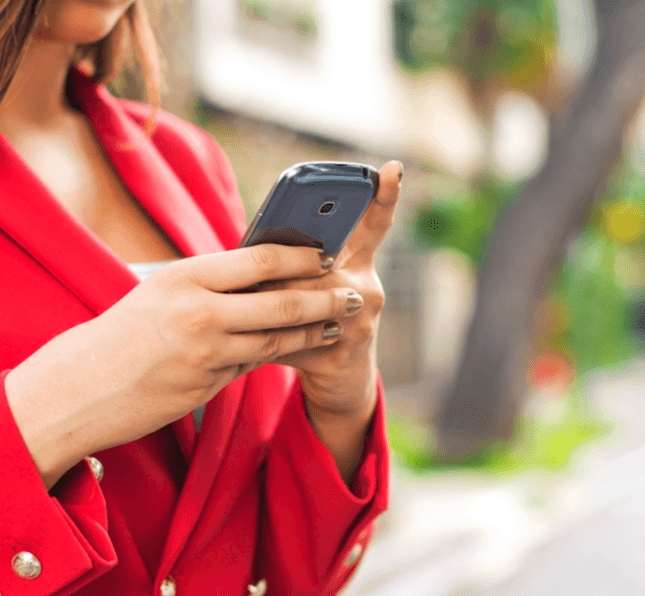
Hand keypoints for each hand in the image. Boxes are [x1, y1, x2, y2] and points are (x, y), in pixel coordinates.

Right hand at [4, 244, 360, 487]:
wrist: (78, 389)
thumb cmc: (118, 334)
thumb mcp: (158, 291)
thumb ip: (208, 284)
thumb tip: (261, 272)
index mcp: (186, 276)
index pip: (261, 259)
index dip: (302, 256)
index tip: (329, 252)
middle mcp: (200, 312)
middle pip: (282, 301)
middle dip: (325, 298)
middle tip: (354, 294)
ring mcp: (206, 353)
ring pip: (277, 338)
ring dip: (314, 331)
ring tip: (339, 324)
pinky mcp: (208, 386)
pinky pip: (254, 364)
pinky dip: (279, 354)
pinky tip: (300, 348)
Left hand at [271, 161, 402, 424]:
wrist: (338, 378)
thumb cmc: (312, 320)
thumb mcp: (313, 284)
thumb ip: (297, 262)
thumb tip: (255, 250)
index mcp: (360, 263)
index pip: (374, 223)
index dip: (384, 196)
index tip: (394, 168)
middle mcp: (368, 286)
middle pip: (321, 260)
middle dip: (284, 268)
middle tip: (264, 275)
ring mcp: (361, 318)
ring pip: (305, 294)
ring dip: (271, 299)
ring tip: (250, 306)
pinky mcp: (344, 347)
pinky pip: (297, 330)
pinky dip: (272, 332)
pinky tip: (257, 338)